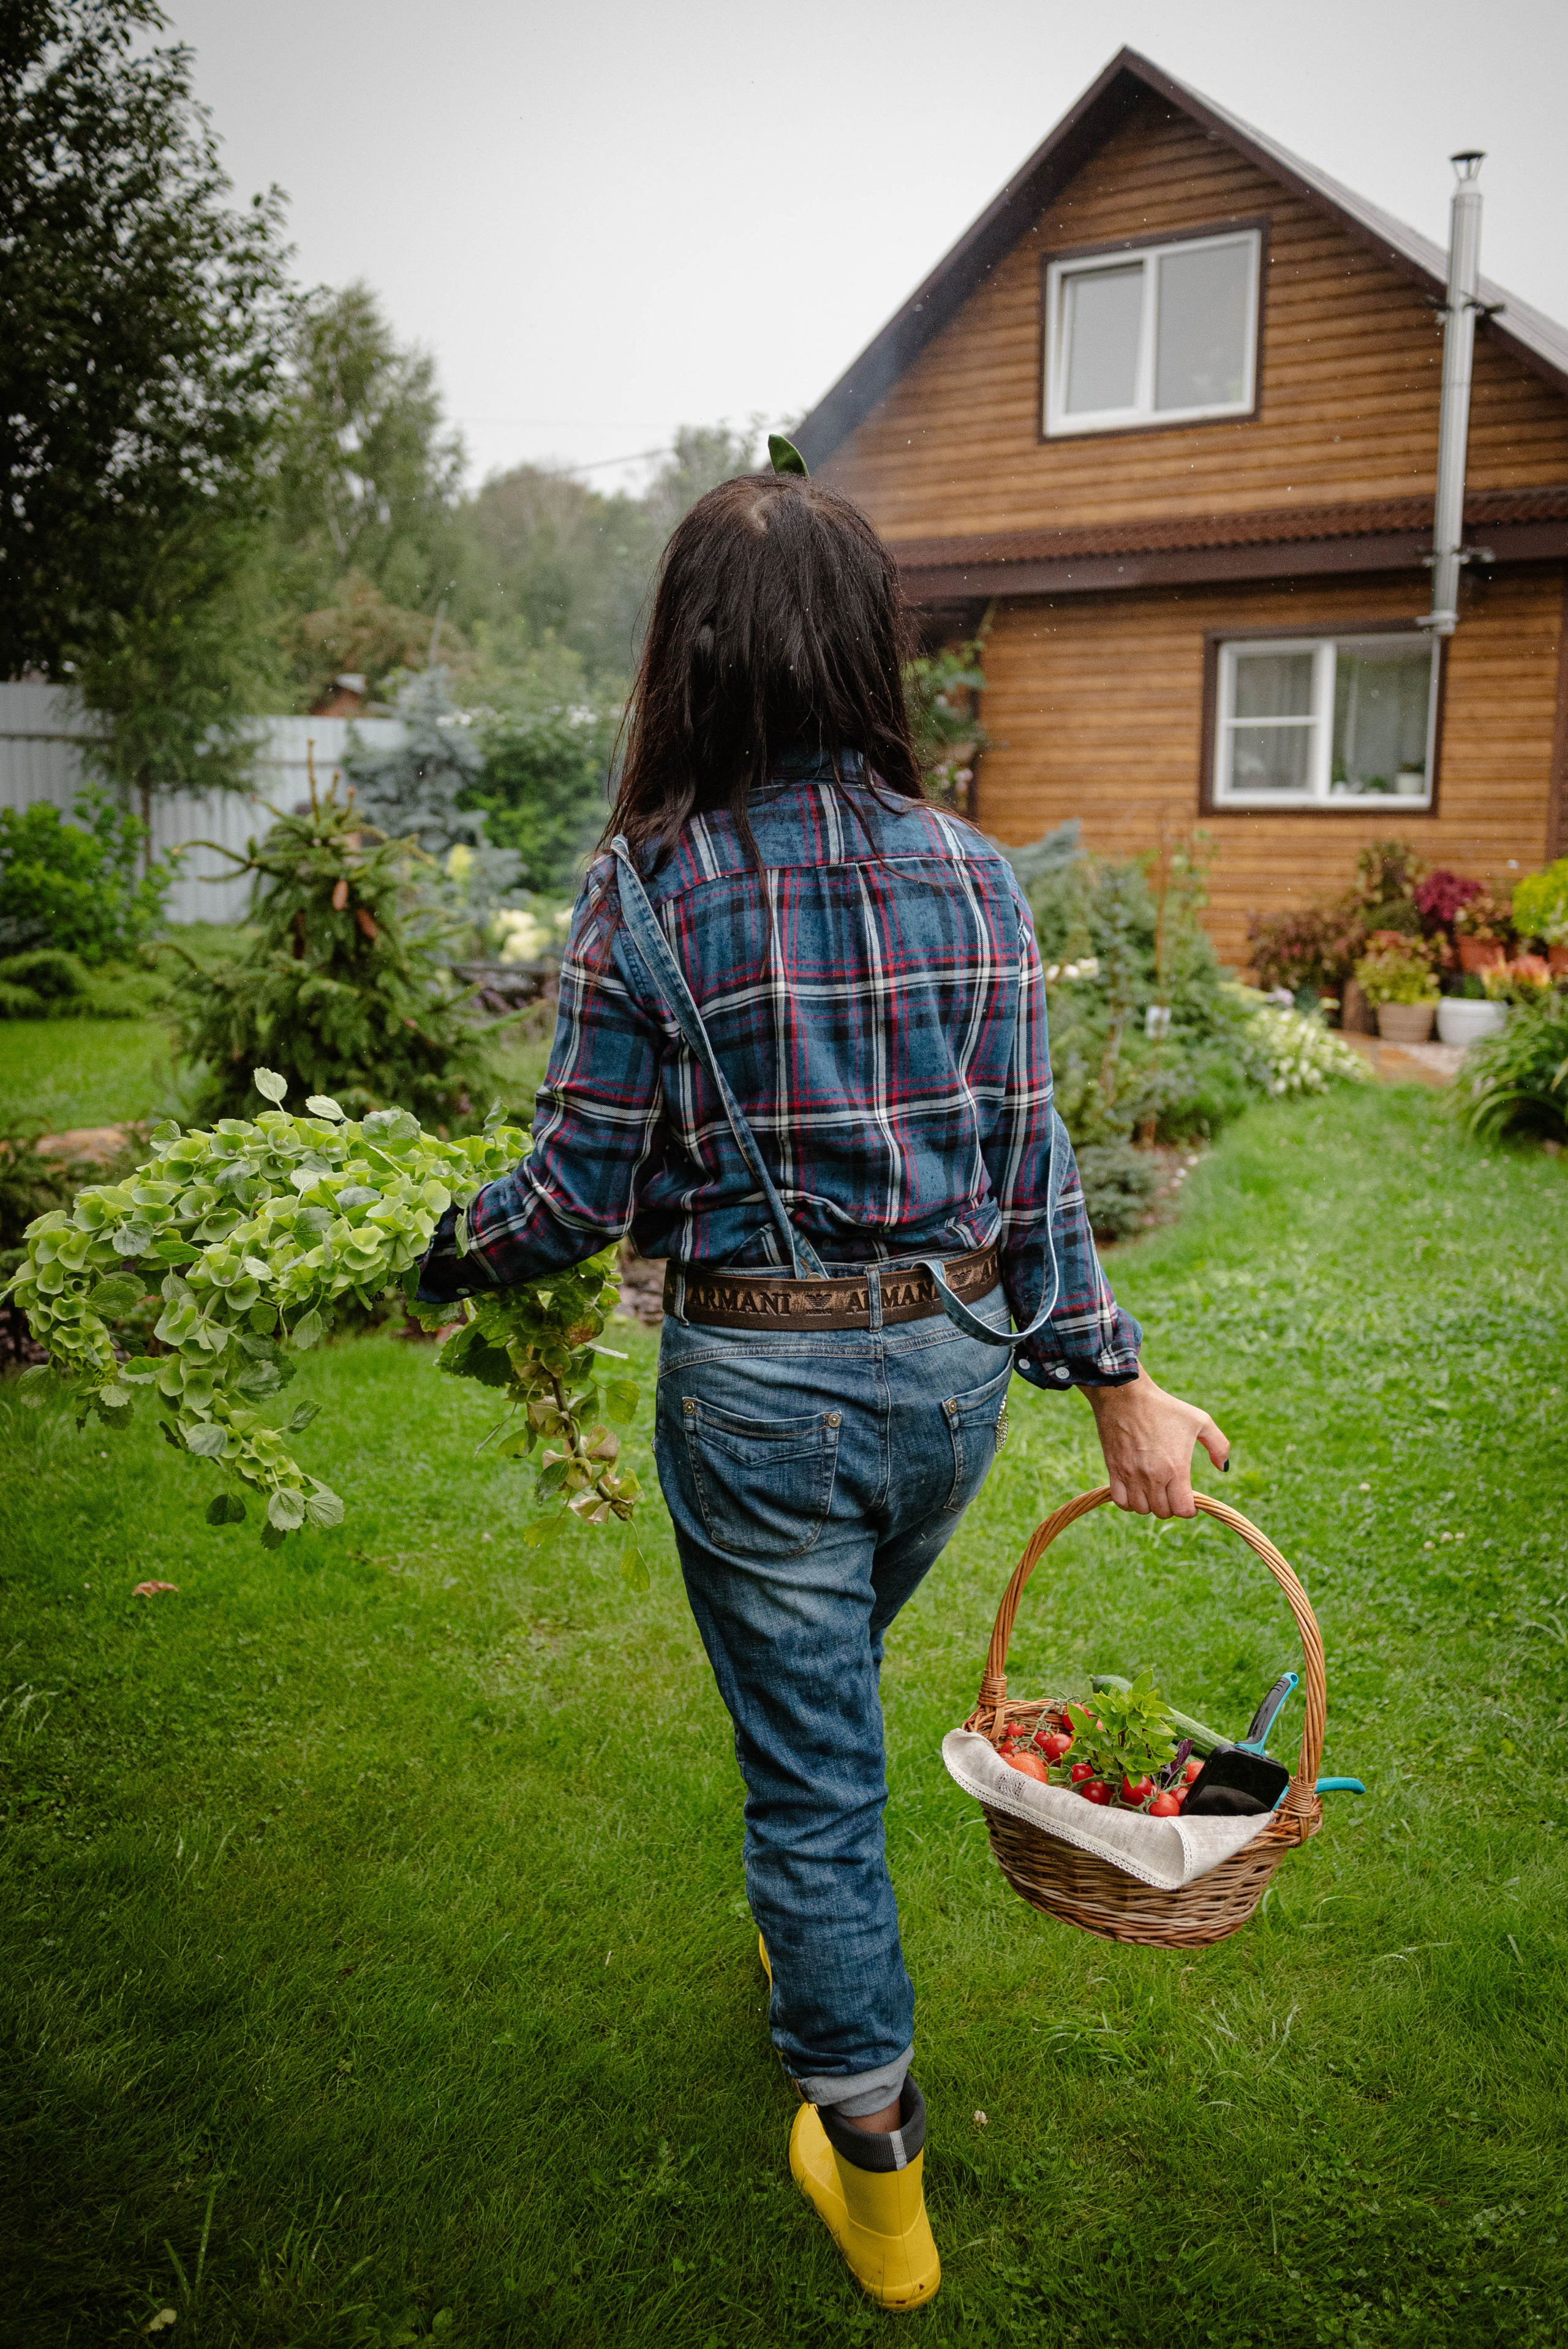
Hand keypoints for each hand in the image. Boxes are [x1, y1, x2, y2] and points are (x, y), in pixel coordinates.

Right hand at [1084, 1368, 1228, 1518]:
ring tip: (1155, 1490)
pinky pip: (1121, 1502)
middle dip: (1171, 1506)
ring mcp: (1131, 1475)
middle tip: (1173, 1491)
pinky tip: (1136, 1490)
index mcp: (1176, 1468)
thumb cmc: (1165, 1407)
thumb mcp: (1200, 1420)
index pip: (1183, 1509)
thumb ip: (1218, 1445)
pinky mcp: (1114, 1470)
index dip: (1190, 1509)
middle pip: (1163, 1512)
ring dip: (1151, 1504)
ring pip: (1142, 1509)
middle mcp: (1153, 1476)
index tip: (1191, 1501)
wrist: (1126, 1395)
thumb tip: (1223, 1467)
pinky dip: (1130, 1502)